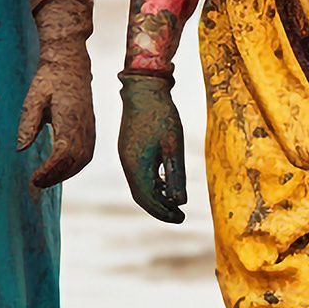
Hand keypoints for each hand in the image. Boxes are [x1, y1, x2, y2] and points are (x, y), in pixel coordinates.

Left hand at [16, 50, 95, 189]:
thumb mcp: (34, 97)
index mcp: (69, 119)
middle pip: (74, 162)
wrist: (71, 63)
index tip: (35, 177)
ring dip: (65, 174)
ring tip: (46, 180)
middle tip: (36, 184)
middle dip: (56, 176)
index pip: (63, 153)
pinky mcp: (89, 128)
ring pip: (82, 160)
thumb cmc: (50, 78)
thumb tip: (20, 149)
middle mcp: (83, 126)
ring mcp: (89, 128)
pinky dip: (74, 166)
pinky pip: (85, 154)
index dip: (50, 169)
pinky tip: (60, 169)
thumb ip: (28, 123)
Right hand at [118, 72, 186, 221]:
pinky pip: (139, 174)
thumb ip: (176, 174)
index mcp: (137, 165)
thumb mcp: (174, 146)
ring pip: (139, 186)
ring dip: (156, 197)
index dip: (164, 213)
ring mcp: (126, 156)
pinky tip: (166, 184)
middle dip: (160, 209)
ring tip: (175, 204)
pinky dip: (152, 184)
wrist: (144, 89)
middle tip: (180, 216)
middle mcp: (127, 164)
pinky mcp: (129, 149)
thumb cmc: (161, 115)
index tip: (181, 218)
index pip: (148, 199)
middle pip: (141, 196)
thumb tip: (180, 202)